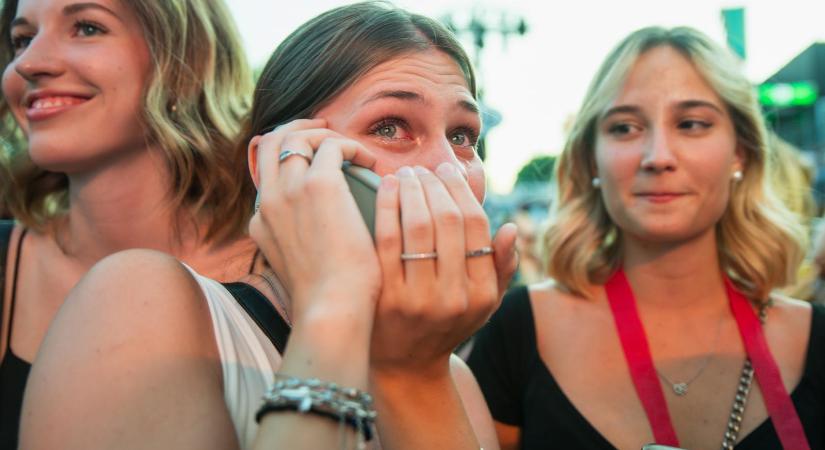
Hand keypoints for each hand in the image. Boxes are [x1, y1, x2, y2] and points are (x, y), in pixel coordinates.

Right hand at [248, 119, 380, 321]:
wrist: (330, 308)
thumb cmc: (327, 299)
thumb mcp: (303, 271)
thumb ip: (304, 247)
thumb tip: (324, 237)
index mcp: (261, 222)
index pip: (266, 175)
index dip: (288, 160)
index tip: (314, 158)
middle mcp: (269, 201)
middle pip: (271, 143)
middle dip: (297, 129)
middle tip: (325, 132)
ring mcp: (290, 190)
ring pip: (298, 137)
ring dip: (326, 136)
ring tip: (354, 149)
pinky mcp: (318, 185)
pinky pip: (334, 146)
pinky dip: (352, 148)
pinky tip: (371, 163)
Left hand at [369, 162, 517, 378]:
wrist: (404, 366)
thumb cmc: (446, 326)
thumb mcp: (483, 305)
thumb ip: (500, 268)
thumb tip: (510, 228)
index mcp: (481, 294)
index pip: (476, 226)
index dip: (461, 191)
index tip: (449, 171)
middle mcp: (453, 297)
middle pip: (448, 221)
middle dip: (436, 185)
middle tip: (425, 169)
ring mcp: (417, 298)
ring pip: (418, 226)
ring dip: (412, 190)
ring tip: (406, 175)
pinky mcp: (384, 297)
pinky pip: (386, 239)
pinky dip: (387, 206)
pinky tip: (386, 189)